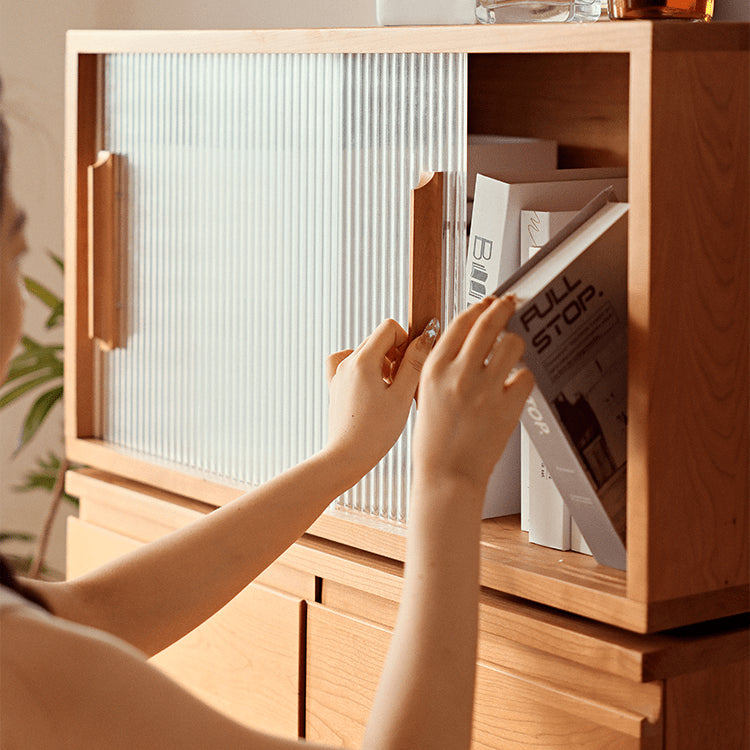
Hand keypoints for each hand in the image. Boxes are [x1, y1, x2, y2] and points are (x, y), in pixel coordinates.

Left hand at [325, 318, 437, 476]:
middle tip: (402, 382)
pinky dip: (364, 371)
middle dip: (395, 353)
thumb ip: (415, 362)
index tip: (410, 364)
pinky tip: (372, 388)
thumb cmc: (376, 431)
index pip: (389, 327)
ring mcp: (338, 374)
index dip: (406, 340)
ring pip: (366, 352)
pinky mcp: (335, 386)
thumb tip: (427, 335)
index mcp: (363, 360)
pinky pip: (349, 365)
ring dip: (381, 363)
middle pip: (378, 338)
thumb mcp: (402, 395)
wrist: (347, 457)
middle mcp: (347, 362)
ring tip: (389, 390)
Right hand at [413, 296, 533, 501]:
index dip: (478, 308)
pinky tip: (515, 384)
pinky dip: (523, 377)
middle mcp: (459, 374)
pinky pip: (526, 376)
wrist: (446, 475)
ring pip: (512, 345)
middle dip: (503, 308)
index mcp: (434, 369)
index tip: (487, 303)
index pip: (460, 323)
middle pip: (489, 324)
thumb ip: (444, 366)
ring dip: (515, 343)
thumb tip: (466, 340)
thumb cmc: (434, 440)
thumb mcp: (427, 394)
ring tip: (513, 351)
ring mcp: (484, 390)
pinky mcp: (506, 407)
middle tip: (510, 303)